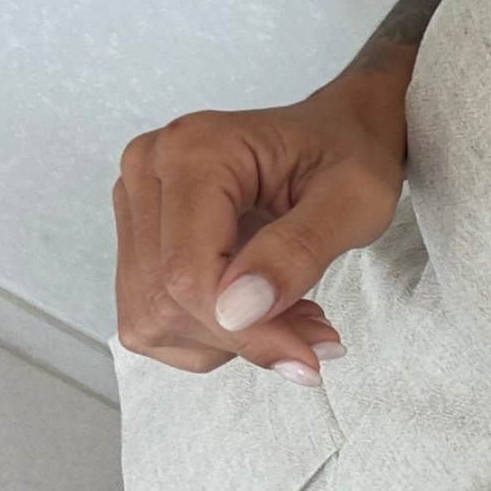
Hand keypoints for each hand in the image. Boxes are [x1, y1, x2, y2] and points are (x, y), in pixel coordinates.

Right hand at [112, 76, 405, 378]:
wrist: (337, 137)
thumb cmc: (349, 156)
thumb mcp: (354, 202)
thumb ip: (298, 253)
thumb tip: (237, 309)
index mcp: (194, 150)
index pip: (187, 273)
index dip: (245, 330)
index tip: (308, 354)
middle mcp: (149, 170)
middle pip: (164, 301)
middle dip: (244, 336)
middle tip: (314, 337)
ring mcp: (136, 204)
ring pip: (154, 318)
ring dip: (230, 339)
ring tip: (295, 315)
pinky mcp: (138, 238)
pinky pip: (155, 318)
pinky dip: (213, 334)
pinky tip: (261, 308)